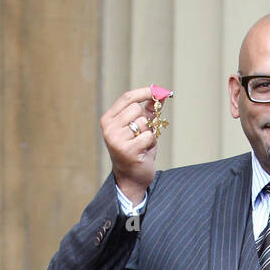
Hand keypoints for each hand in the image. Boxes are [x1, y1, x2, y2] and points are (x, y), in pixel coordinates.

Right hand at [100, 87, 159, 203]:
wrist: (131, 178)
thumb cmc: (136, 151)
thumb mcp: (140, 128)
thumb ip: (148, 111)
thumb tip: (161, 93)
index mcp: (108, 120)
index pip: (127, 98)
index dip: (144, 92)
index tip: (158, 91)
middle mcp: (109, 128)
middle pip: (136, 108)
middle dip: (145, 119)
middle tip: (141, 134)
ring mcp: (116, 139)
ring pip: (142, 122)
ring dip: (148, 133)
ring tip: (142, 145)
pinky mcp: (127, 150)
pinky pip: (148, 136)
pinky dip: (150, 143)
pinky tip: (144, 151)